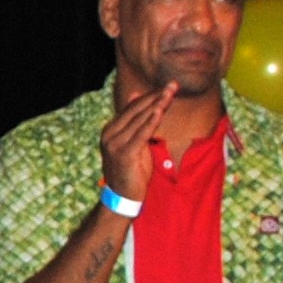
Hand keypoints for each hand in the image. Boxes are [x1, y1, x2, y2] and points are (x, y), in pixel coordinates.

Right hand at [98, 83, 173, 204]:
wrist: (122, 197)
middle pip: (136, 110)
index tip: (167, 86)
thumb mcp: (134, 144)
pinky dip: (151, 121)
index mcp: (111, 130)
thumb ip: (136, 122)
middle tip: (173, 84)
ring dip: (157, 104)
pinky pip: (141, 133)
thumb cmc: (131, 170)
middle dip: (156, 96)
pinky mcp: (124, 153)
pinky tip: (161, 110)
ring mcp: (115, 143)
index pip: (132, 107)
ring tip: (171, 92)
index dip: (150, 96)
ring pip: (140, 119)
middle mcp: (109, 134)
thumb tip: (136, 95)